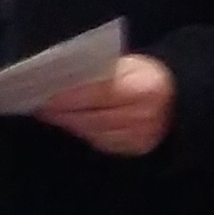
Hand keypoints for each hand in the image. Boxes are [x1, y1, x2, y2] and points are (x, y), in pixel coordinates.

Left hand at [34, 53, 174, 156]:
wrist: (176, 99)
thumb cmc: (141, 76)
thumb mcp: (125, 65)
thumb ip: (95, 72)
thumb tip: (55, 79)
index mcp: (143, 88)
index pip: (94, 94)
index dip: (65, 96)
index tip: (39, 94)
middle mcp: (144, 115)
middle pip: (89, 117)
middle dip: (59, 112)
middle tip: (37, 105)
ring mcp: (141, 136)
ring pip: (90, 131)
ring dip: (67, 122)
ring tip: (48, 113)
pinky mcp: (135, 149)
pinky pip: (99, 141)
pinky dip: (81, 131)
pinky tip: (69, 122)